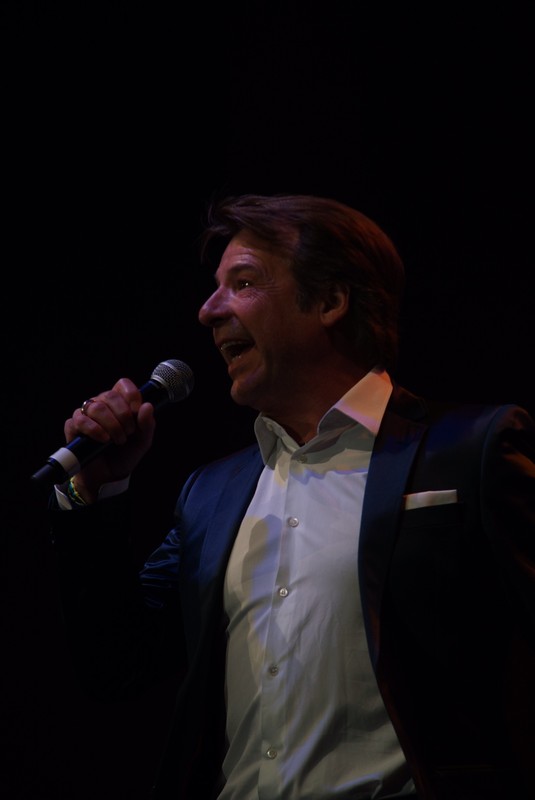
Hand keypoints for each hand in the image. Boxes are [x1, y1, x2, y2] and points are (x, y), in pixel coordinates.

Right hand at [65, 377, 155, 501]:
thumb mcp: (143, 440)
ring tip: (117, 440)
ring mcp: (85, 415)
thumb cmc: (124, 455)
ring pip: (95, 407)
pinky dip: (94, 429)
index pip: (122, 385)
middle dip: (123, 416)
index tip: (137, 411)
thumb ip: (147, 424)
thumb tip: (147, 406)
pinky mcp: (73, 427)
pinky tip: (103, 439)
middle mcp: (101, 405)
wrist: (109, 477)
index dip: (131, 395)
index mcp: (119, 403)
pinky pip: (79, 420)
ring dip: (111, 424)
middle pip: (110, 395)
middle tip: (128, 433)